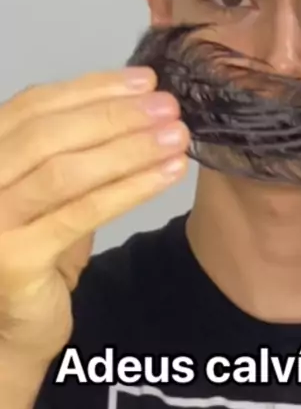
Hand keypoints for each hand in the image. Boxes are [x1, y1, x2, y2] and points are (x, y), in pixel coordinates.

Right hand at [0, 68, 188, 361]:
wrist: (11, 328)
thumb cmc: (33, 251)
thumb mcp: (47, 192)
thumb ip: (72, 150)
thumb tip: (137, 102)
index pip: (32, 105)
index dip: (91, 88)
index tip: (145, 81)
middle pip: (48, 133)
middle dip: (115, 115)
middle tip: (169, 107)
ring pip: (66, 171)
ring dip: (128, 148)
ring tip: (176, 136)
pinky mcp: (15, 259)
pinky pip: (82, 213)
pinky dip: (130, 188)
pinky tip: (167, 174)